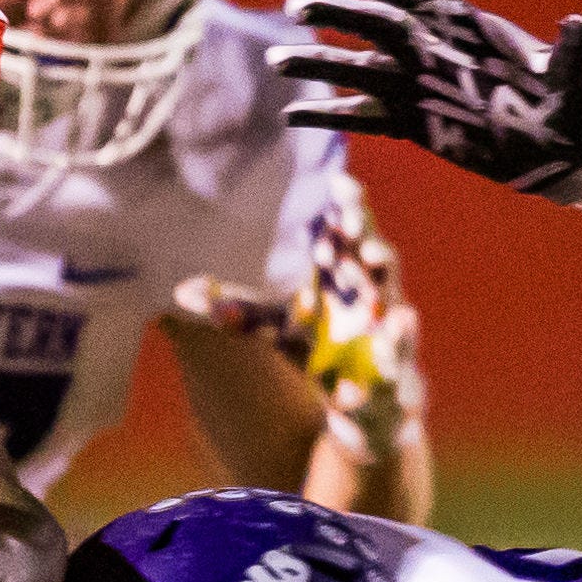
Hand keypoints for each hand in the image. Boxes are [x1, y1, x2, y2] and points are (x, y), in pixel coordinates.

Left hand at [174, 166, 426, 461]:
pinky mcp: (396, 349)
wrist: (349, 400)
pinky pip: (402, 336)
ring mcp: (384, 312)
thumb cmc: (313, 348)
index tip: (336, 181)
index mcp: (336, 267)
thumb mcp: (271, 328)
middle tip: (349, 215)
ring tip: (371, 253)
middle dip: (362, 227)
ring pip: (387, 280)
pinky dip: (403, 329)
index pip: (342, 225)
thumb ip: (235, 311)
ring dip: (381, 264)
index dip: (343, 202)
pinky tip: (400, 319)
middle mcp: (364, 282)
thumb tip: (179, 293)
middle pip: (367, 243)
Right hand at [273, 0, 581, 194]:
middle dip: (340, 17)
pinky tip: (295, 114)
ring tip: (277, 59)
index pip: (429, 3)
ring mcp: (426, 92)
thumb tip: (579, 25)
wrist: (575, 151)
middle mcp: (443, 57)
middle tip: (297, 6)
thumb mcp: (579, 82)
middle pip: (382, 29)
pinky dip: (332, 113)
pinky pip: (367, 117)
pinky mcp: (419, 126)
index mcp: (476, 36)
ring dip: (321, 64)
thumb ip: (574, 54)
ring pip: (364, 72)